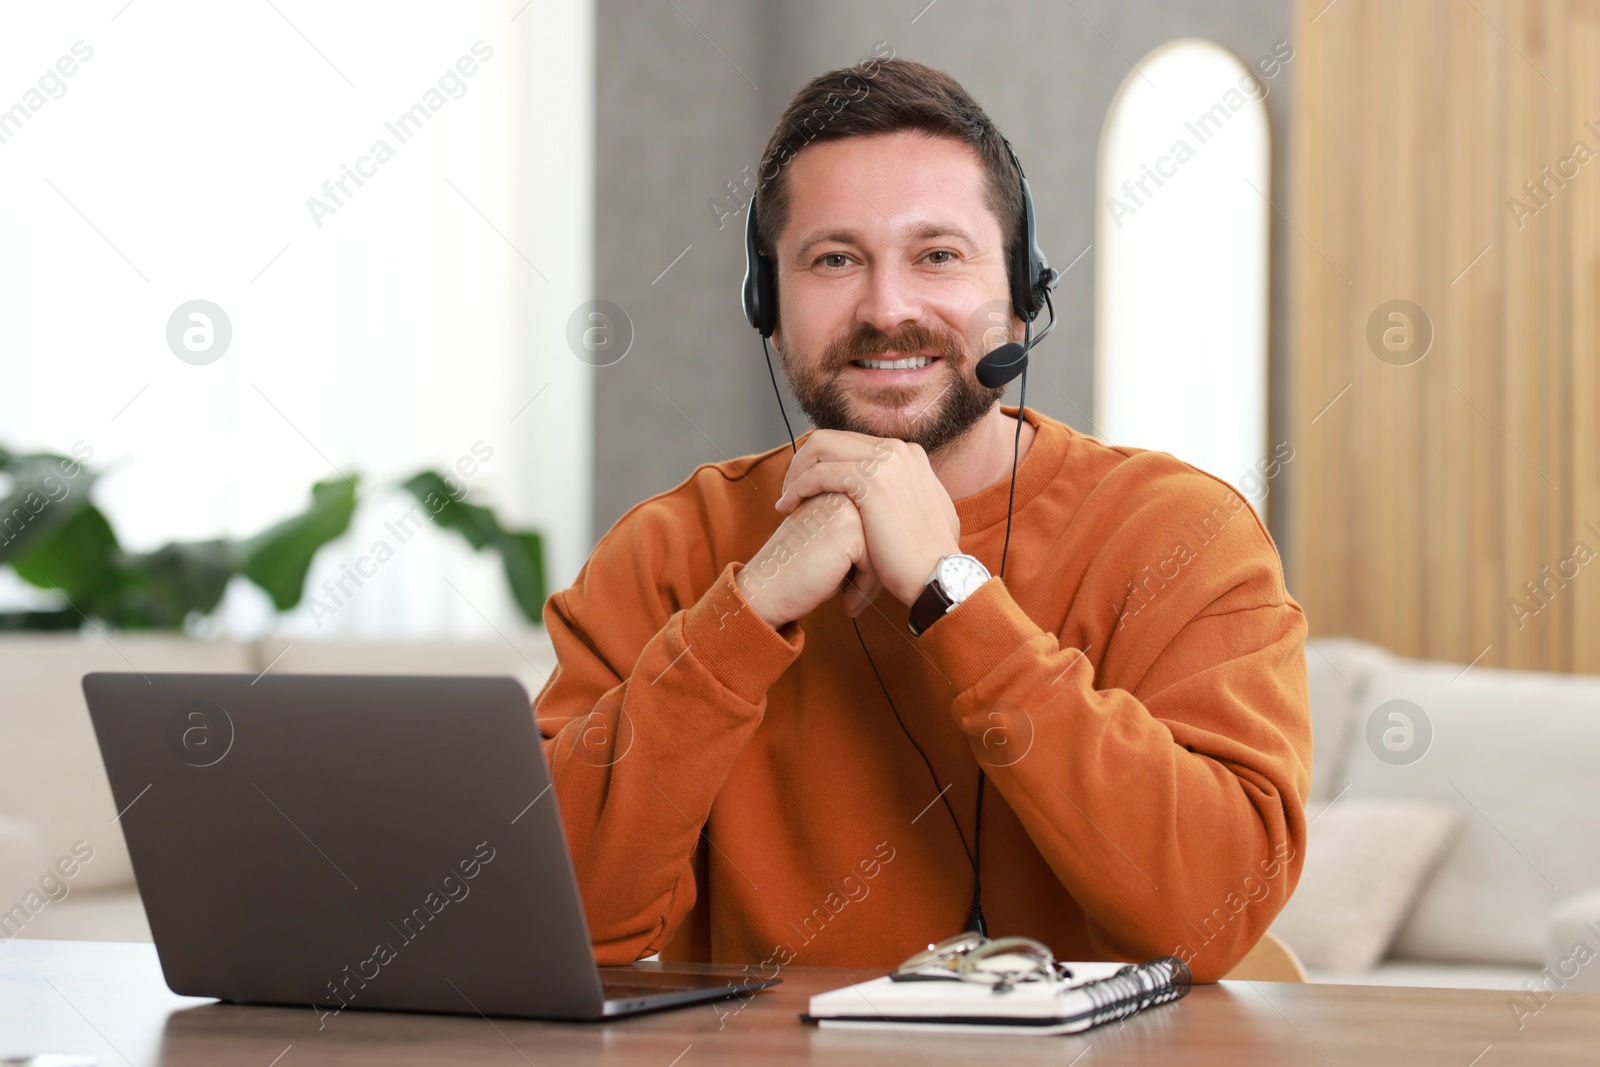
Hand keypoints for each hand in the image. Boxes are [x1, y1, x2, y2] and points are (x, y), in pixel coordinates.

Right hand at [736, 491, 883, 628]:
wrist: (765, 590)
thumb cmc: (797, 572)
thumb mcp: (828, 542)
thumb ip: (856, 531)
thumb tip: (893, 543)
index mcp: (835, 489)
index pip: (874, 522)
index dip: (869, 559)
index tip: (851, 583)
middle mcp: (841, 491)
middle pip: (882, 532)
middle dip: (874, 570)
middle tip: (855, 596)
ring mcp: (846, 507)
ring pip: (883, 547)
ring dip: (872, 581)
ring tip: (852, 599)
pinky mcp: (849, 530)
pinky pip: (878, 562)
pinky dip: (866, 589)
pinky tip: (848, 604)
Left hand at [774, 430, 959, 605]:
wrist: (941, 575)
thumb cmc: (928, 556)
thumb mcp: (923, 512)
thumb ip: (906, 493)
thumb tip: (893, 496)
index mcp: (907, 454)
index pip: (852, 442)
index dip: (824, 461)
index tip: (810, 485)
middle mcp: (897, 449)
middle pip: (832, 438)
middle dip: (805, 461)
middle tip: (791, 489)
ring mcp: (885, 461)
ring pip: (821, 447)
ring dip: (796, 471)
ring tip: (786, 498)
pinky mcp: (870, 480)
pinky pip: (819, 472)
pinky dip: (798, 487)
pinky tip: (788, 506)